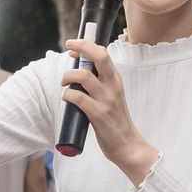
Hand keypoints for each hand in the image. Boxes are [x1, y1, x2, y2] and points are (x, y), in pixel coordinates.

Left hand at [61, 38, 156, 180]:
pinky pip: (78, 98)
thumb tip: (79, 73)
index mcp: (116, 80)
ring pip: (84, 76)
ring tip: (64, 82)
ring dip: (68, 76)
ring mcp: (106, 100)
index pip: (104, 53)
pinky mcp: (98, 114)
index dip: (87, 46)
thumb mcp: (112, 97)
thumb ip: (100, 84)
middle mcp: (113, 86)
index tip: (74, 46)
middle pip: (99, 56)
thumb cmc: (116, 121)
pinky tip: (66, 98)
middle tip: (69, 48)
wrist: (128, 145)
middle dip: (82, 47)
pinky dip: (67, 95)